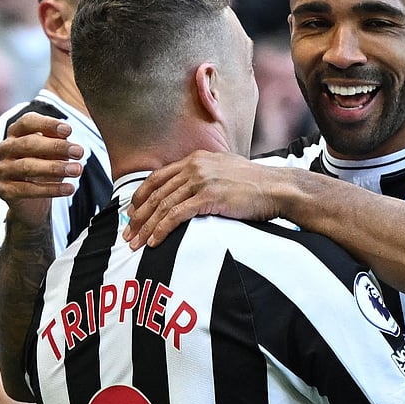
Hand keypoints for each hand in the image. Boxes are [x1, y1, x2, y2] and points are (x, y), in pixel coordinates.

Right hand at [0, 112, 84, 225]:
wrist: (30, 201)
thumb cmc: (43, 168)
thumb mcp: (52, 152)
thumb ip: (57, 143)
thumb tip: (66, 138)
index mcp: (16, 132)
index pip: (28, 122)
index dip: (48, 124)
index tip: (69, 130)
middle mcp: (5, 148)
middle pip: (29, 143)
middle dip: (56, 147)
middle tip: (79, 152)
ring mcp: (2, 169)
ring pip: (28, 166)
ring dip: (55, 167)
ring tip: (77, 170)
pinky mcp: (5, 190)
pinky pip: (29, 189)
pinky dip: (51, 189)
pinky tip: (69, 188)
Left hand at [125, 151, 283, 248]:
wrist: (277, 187)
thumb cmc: (256, 185)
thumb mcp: (226, 171)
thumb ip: (206, 176)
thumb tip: (194, 191)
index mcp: (196, 158)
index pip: (158, 177)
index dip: (141, 196)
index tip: (131, 212)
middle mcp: (195, 166)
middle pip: (156, 193)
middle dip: (138, 216)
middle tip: (127, 234)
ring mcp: (201, 180)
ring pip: (163, 206)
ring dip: (146, 227)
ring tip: (135, 244)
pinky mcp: (209, 197)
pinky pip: (176, 215)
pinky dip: (162, 230)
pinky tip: (154, 242)